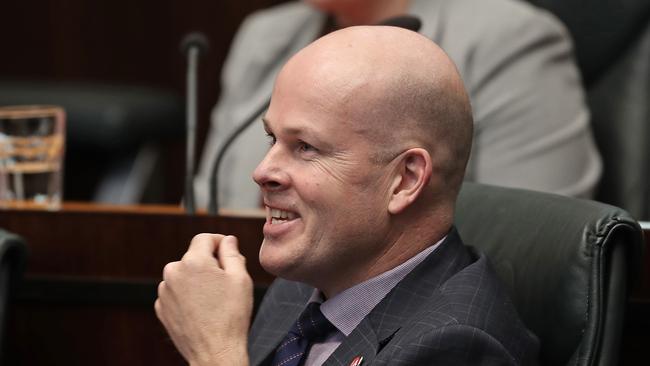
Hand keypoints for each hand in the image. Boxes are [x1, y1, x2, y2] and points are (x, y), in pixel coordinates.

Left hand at [155, 234, 252, 365]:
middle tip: (226, 281)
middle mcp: (173, 272)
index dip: (219, 242)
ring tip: (213, 300)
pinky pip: (176, 292)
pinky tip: (201, 309)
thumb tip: (227, 240)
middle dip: (209, 264)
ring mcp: (164, 291)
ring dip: (197, 280)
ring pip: (184, 274)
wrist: (215, 352)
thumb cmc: (230, 317)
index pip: (204, 238)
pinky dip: (187, 295)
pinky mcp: (161, 307)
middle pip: (194, 257)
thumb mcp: (240, 279)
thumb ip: (232, 253)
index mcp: (194, 261)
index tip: (228, 250)